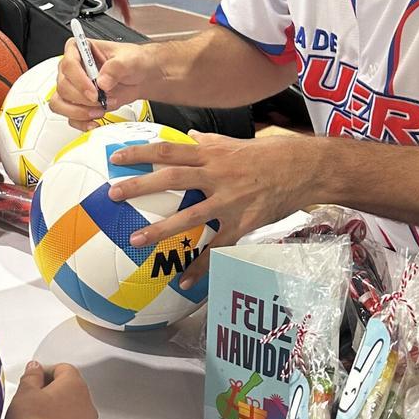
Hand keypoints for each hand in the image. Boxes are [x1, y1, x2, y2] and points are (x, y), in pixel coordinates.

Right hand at [4, 361, 97, 418]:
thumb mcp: (24, 394)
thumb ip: (31, 377)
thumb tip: (35, 368)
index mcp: (74, 385)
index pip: (62, 369)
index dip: (45, 372)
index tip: (33, 379)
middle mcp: (87, 405)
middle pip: (70, 391)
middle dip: (53, 394)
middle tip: (33, 401)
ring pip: (74, 414)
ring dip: (60, 415)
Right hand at [49, 38, 157, 127]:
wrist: (141, 77)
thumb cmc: (132, 62)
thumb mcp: (129, 59)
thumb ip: (116, 67)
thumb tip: (102, 81)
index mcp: (80, 50)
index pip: (68, 64)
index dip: (79, 80)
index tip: (94, 91)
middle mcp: (73, 69)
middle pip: (63, 86)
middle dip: (82, 99)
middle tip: (101, 101)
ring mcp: (74, 87)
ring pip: (60, 103)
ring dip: (79, 112)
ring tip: (99, 110)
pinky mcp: (78, 103)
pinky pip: (69, 116)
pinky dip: (81, 122)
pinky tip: (95, 121)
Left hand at [106, 132, 311, 287]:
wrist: (306, 169)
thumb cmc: (271, 153)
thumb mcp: (237, 143)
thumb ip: (210, 144)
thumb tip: (189, 137)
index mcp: (212, 154)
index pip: (169, 150)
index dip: (141, 153)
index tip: (117, 159)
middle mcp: (217, 175)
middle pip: (171, 179)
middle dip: (140, 186)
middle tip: (112, 194)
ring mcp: (229, 201)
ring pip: (190, 216)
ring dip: (161, 230)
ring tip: (136, 240)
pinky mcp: (243, 223)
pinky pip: (218, 247)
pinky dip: (201, 266)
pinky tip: (184, 282)